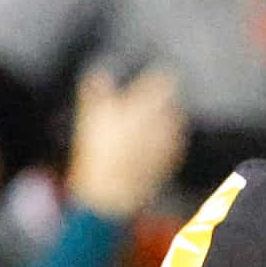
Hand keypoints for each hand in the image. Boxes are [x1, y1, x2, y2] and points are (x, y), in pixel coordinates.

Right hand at [63, 67, 187, 219]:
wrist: (111, 192)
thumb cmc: (101, 151)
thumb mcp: (90, 115)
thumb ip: (96, 90)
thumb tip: (98, 75)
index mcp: (149, 104)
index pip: (165, 81)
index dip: (158, 77)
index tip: (152, 78)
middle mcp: (166, 120)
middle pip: (172, 102)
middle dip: (161, 101)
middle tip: (143, 104)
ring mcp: (172, 142)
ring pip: (174, 122)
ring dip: (164, 121)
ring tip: (145, 127)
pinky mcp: (172, 160)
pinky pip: (173, 143)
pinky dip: (164, 141)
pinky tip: (147, 147)